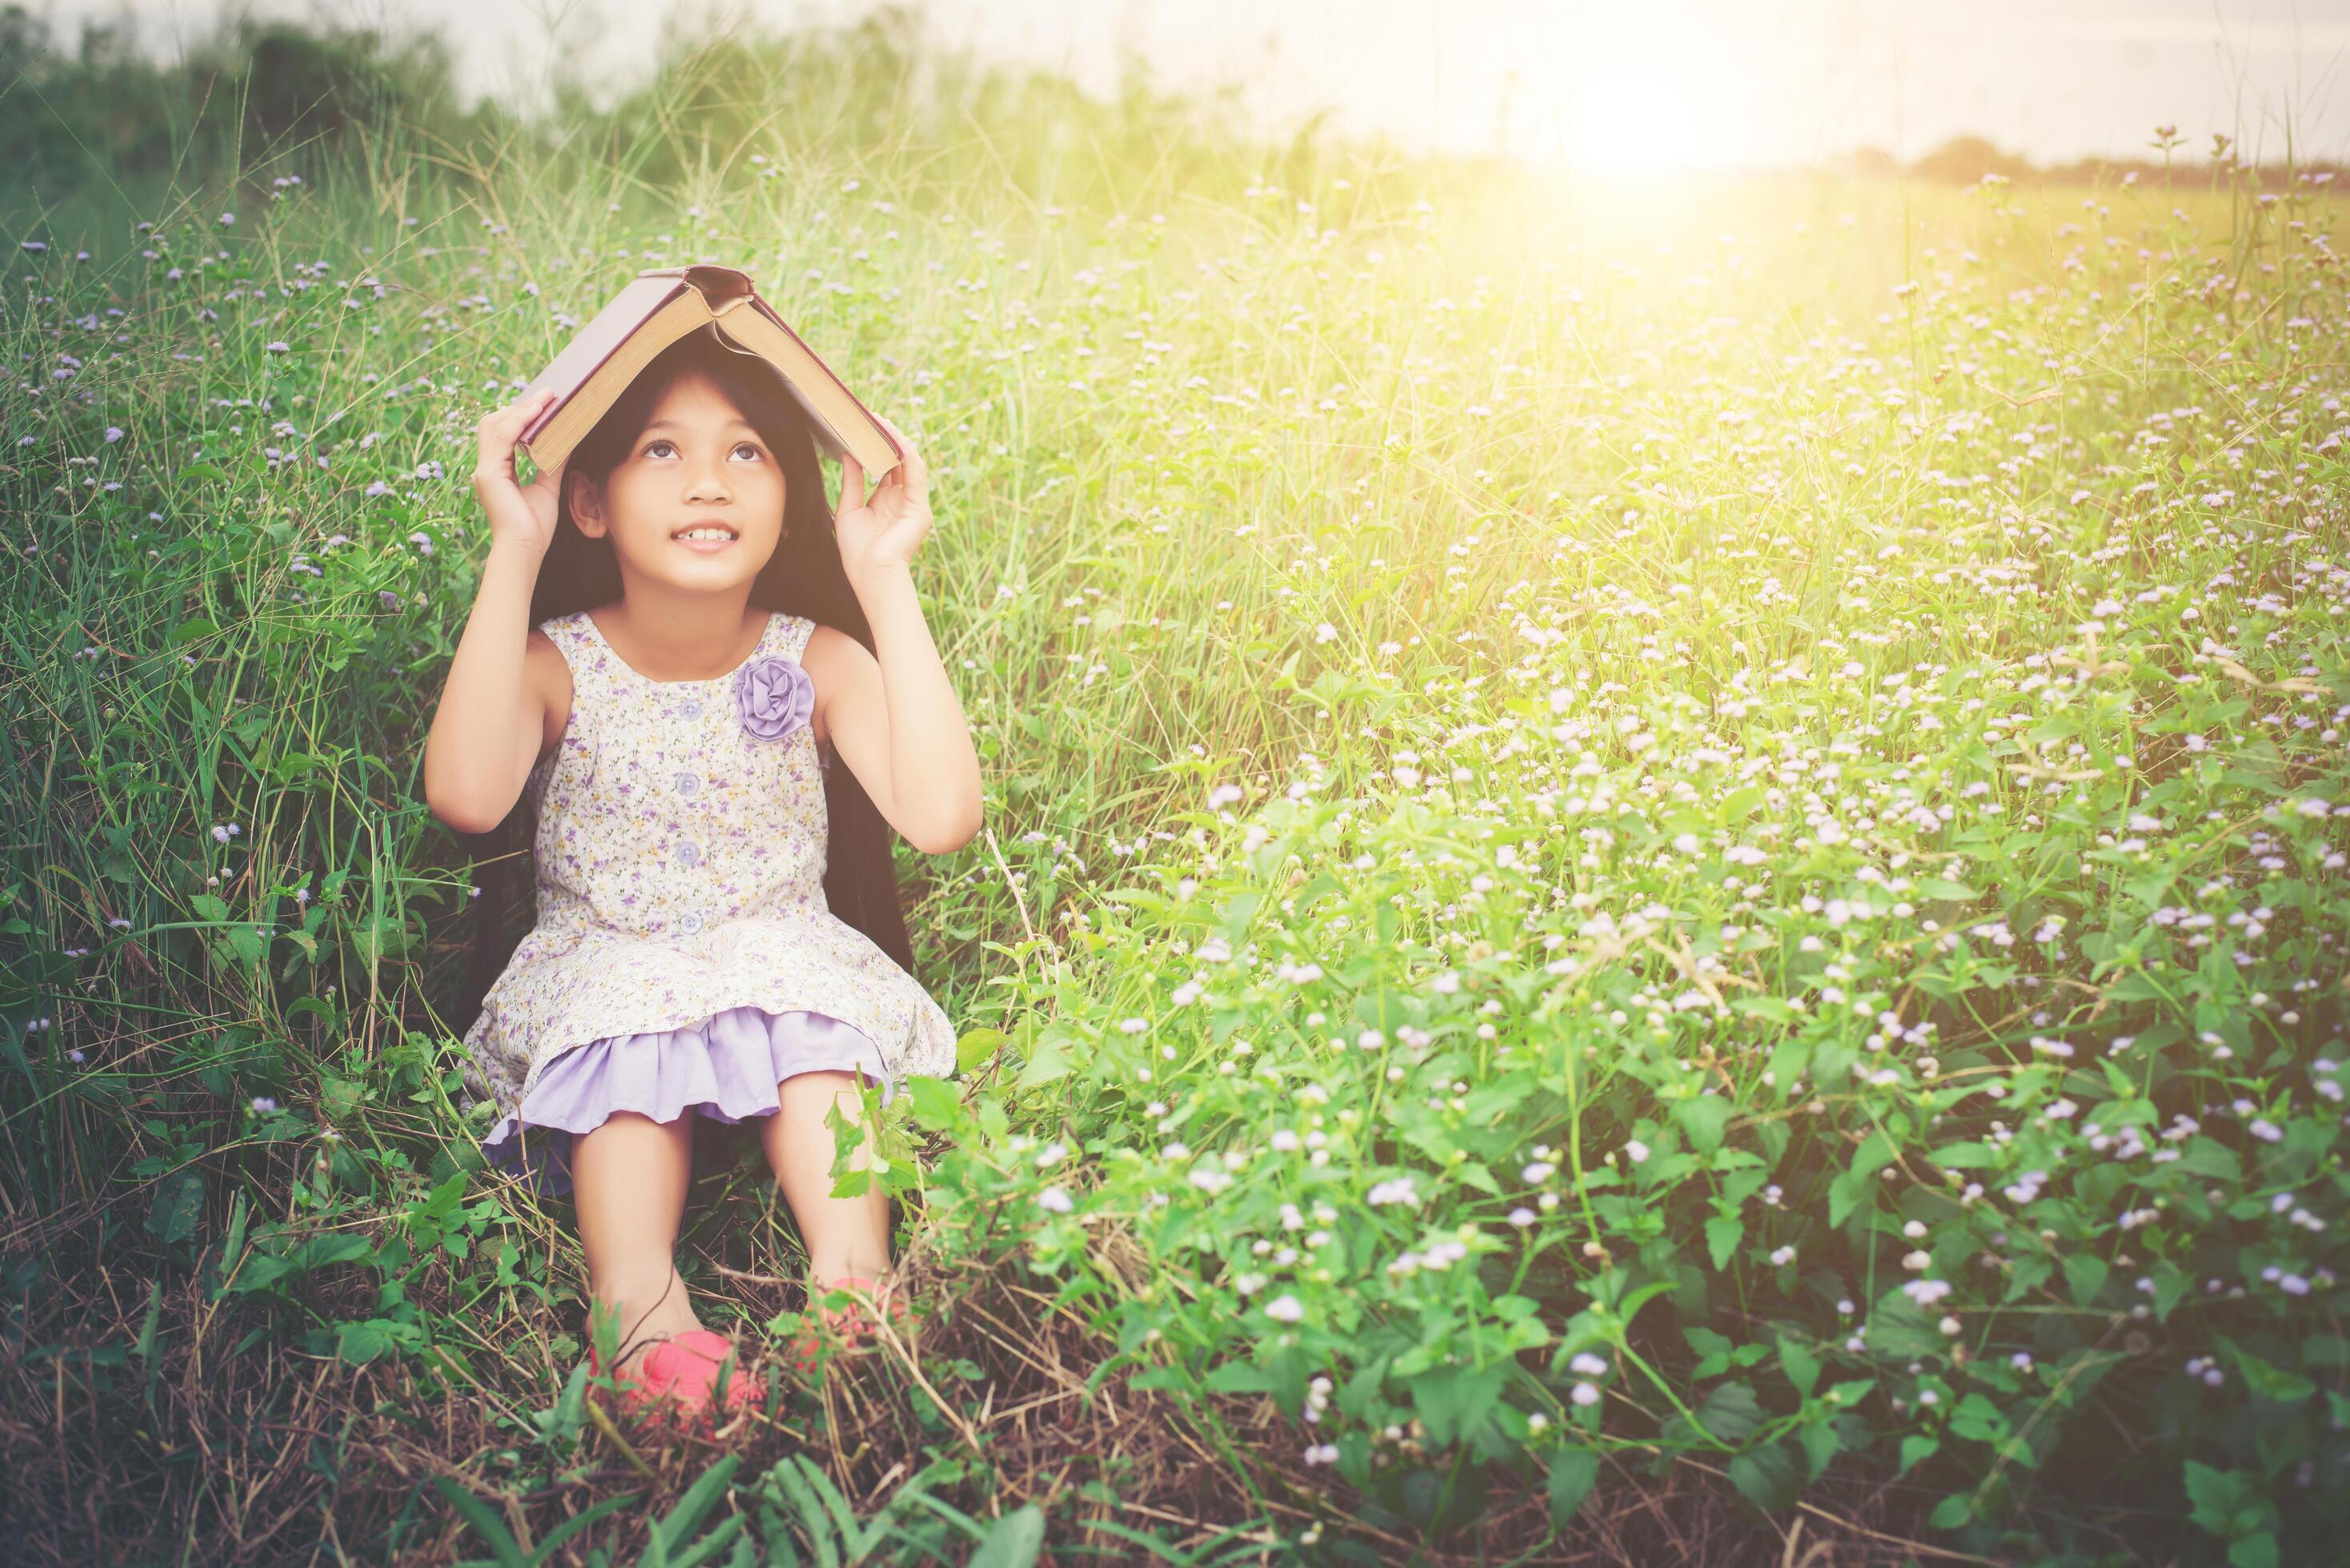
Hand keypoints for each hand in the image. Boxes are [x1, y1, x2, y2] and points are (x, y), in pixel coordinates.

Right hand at [471, 388, 566, 559]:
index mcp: (496, 470)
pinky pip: (502, 437)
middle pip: (493, 423)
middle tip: (546, 396)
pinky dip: (519, 422)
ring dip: (521, 410)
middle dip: (519, 407)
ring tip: (545, 399)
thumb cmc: (535, 525)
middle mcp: (486, 467)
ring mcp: (484, 470)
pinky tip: (537, 413)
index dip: (520, 415)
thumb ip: (552, 462)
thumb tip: (565, 440)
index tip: (543, 403)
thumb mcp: (548, 486)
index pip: (501, 433)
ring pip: (494, 425)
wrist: (526, 548)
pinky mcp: (489, 474)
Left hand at [833, 411, 929, 581]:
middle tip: (871, 417)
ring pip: (909, 462)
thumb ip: (851, 481)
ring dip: (897, 440)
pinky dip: (906, 453)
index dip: (875, 447)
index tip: (862, 428)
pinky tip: (894, 438)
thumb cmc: (857, 551)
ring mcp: (913, 503)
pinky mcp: (919, 507)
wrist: (870, 575)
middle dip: (886, 439)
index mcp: (886, 502)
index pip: (885, 467)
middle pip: (898, 461)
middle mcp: (902, 500)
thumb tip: (848, 454)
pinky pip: (915, 473)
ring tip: (881, 421)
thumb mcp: (848, 509)